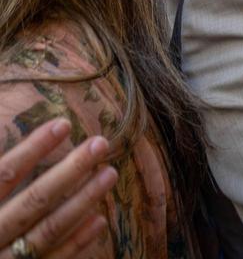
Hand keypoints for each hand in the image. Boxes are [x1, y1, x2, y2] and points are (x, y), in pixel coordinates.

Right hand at [0, 119, 117, 258]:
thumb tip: (1, 126)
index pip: (2, 176)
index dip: (32, 149)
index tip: (63, 124)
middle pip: (33, 202)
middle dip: (70, 171)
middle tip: (101, 143)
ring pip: (47, 231)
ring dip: (81, 201)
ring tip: (108, 173)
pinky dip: (76, 243)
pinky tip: (98, 219)